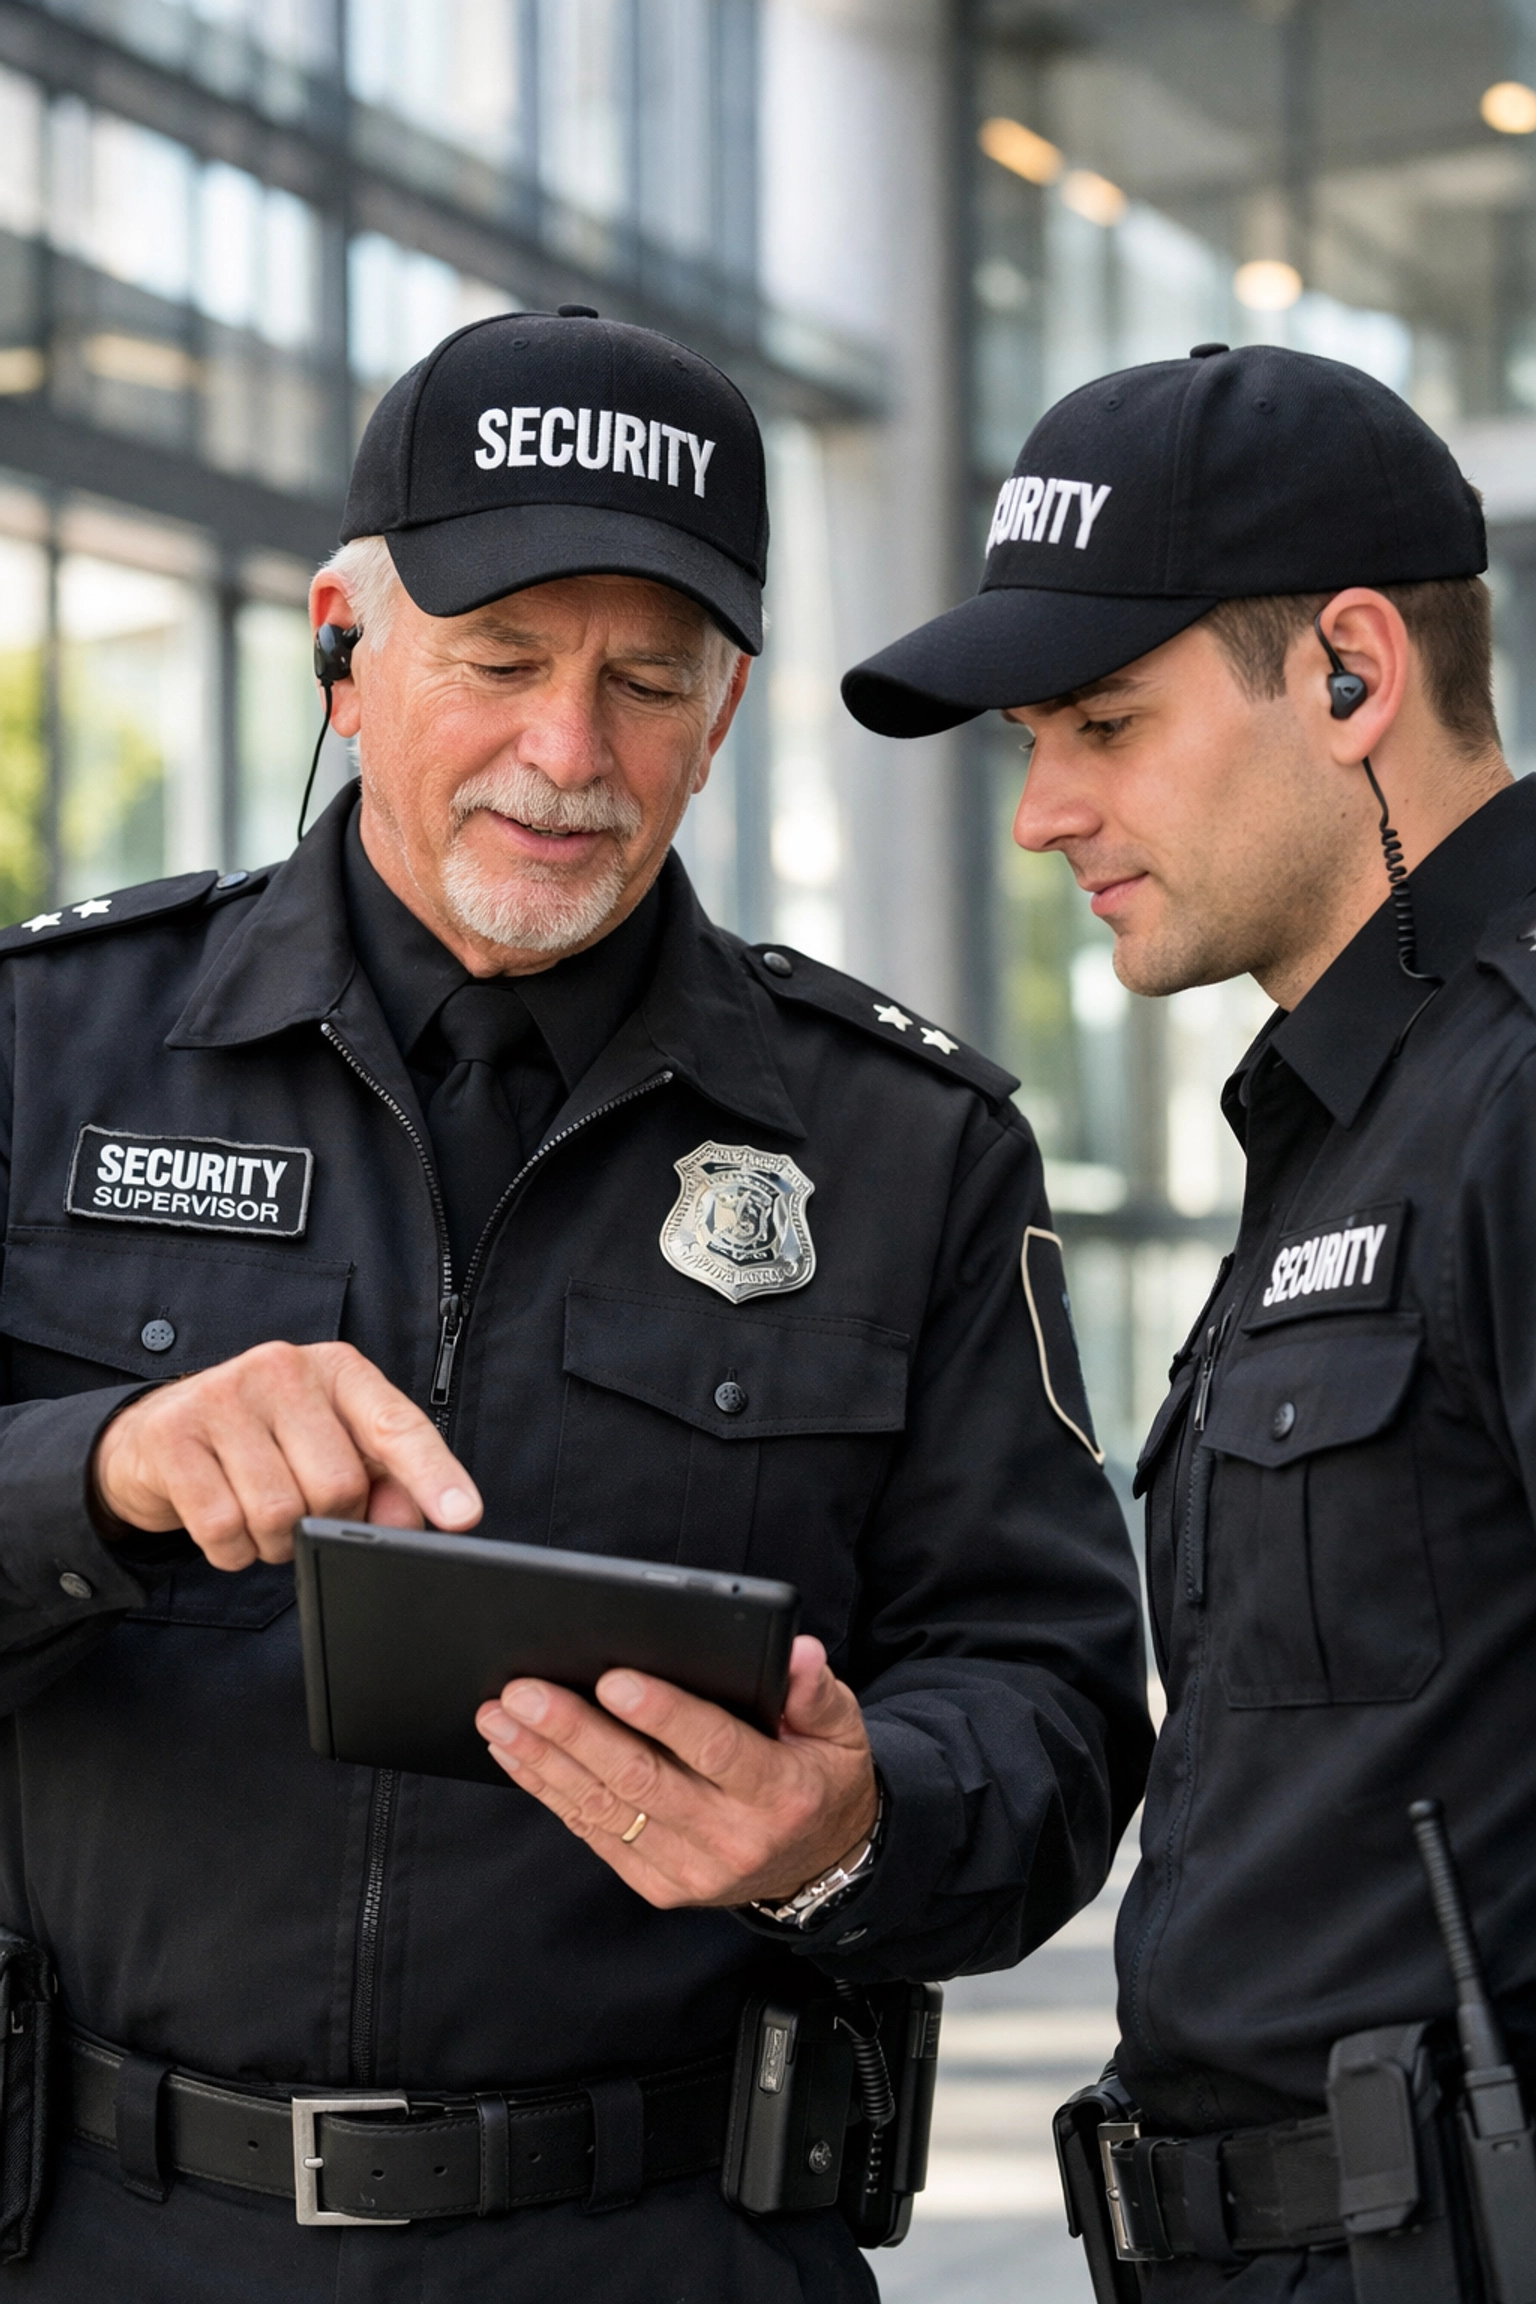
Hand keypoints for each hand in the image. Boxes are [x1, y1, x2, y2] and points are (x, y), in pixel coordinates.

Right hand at [92, 1340, 481, 1571]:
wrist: (156, 1436)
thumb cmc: (262, 1442)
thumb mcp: (331, 1448)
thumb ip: (384, 1483)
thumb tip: (409, 1523)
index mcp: (337, 1369)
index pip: (397, 1425)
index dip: (433, 1475)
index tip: (462, 1516)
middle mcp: (282, 1368)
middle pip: (338, 1485)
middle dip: (327, 1521)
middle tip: (304, 1513)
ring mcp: (223, 1395)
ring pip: (280, 1513)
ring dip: (276, 1543)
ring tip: (263, 1519)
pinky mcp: (172, 1435)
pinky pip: (223, 1528)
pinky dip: (233, 1551)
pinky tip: (228, 1526)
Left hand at [475, 1634, 878, 1908]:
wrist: (821, 1863)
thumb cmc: (821, 1775)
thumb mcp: (840, 1730)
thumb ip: (815, 1691)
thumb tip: (796, 1653)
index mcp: (780, 1791)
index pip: (714, 1748)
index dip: (662, 1714)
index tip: (612, 1678)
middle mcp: (732, 1838)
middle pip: (641, 1780)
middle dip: (575, 1732)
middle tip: (524, 1691)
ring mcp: (690, 1869)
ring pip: (605, 1810)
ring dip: (545, 1759)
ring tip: (500, 1716)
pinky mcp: (658, 1885)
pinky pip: (594, 1834)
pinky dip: (549, 1791)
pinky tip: (517, 1754)